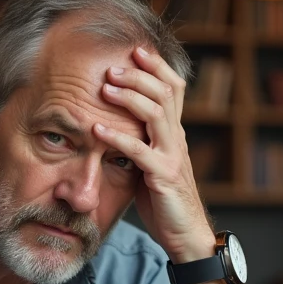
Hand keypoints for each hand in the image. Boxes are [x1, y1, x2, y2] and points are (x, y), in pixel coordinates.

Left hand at [95, 46, 215, 262]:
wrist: (186, 235)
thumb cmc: (164, 201)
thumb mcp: (150, 164)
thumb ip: (139, 143)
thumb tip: (111, 124)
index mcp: (174, 133)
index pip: (173, 88)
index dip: (157, 65)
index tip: (135, 48)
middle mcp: (177, 139)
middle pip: (165, 92)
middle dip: (138, 74)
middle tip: (111, 66)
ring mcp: (172, 156)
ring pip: (156, 114)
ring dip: (129, 97)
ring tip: (105, 88)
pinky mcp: (164, 176)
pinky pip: (140, 151)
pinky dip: (117, 137)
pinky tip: (97, 130)